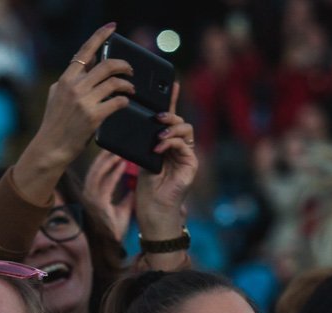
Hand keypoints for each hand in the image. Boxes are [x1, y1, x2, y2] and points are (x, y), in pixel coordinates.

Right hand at [14, 23, 133, 201]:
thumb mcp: (56, 95)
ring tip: (131, 88)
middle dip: (124, 65)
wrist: (51, 148)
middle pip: (107, 66)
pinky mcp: (94, 117)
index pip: (85, 51)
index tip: (112, 27)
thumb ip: (71, 79)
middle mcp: (75, 87)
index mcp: (66, 79)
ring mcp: (84, 102)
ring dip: (128, 84)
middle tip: (130, 70)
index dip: (100, 36)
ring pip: (115, 83)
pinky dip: (124, 101)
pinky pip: (117, 102)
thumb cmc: (55, 123)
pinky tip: (125, 103)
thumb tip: (88, 63)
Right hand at [84, 150, 133, 241]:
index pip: (96, 172)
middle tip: (115, 143)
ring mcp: (92, 200)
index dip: (103, 160)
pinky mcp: (98, 204)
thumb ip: (127, 194)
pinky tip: (122, 165)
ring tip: (118, 151)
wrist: (115, 242)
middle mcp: (89, 195)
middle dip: (104, 156)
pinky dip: (113, 173)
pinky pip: (105, 184)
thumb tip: (134, 182)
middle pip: (94, 170)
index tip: (112, 148)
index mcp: (93, 195)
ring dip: (108, 161)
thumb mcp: (123, 206)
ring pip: (97, 174)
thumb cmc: (117, 225)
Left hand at [135, 83, 197, 239]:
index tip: (171, 83)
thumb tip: (140, 123)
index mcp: (167, 143)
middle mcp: (180, 147)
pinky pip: (185, 145)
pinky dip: (171, 143)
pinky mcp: (191, 164)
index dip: (172, 100)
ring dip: (171, 129)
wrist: (154, 210)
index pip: (170, 118)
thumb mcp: (141, 159)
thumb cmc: (146, 188)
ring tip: (158, 135)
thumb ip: (144, 141)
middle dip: (169, 114)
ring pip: (186, 129)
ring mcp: (187, 155)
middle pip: (180, 120)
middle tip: (156, 116)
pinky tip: (159, 148)